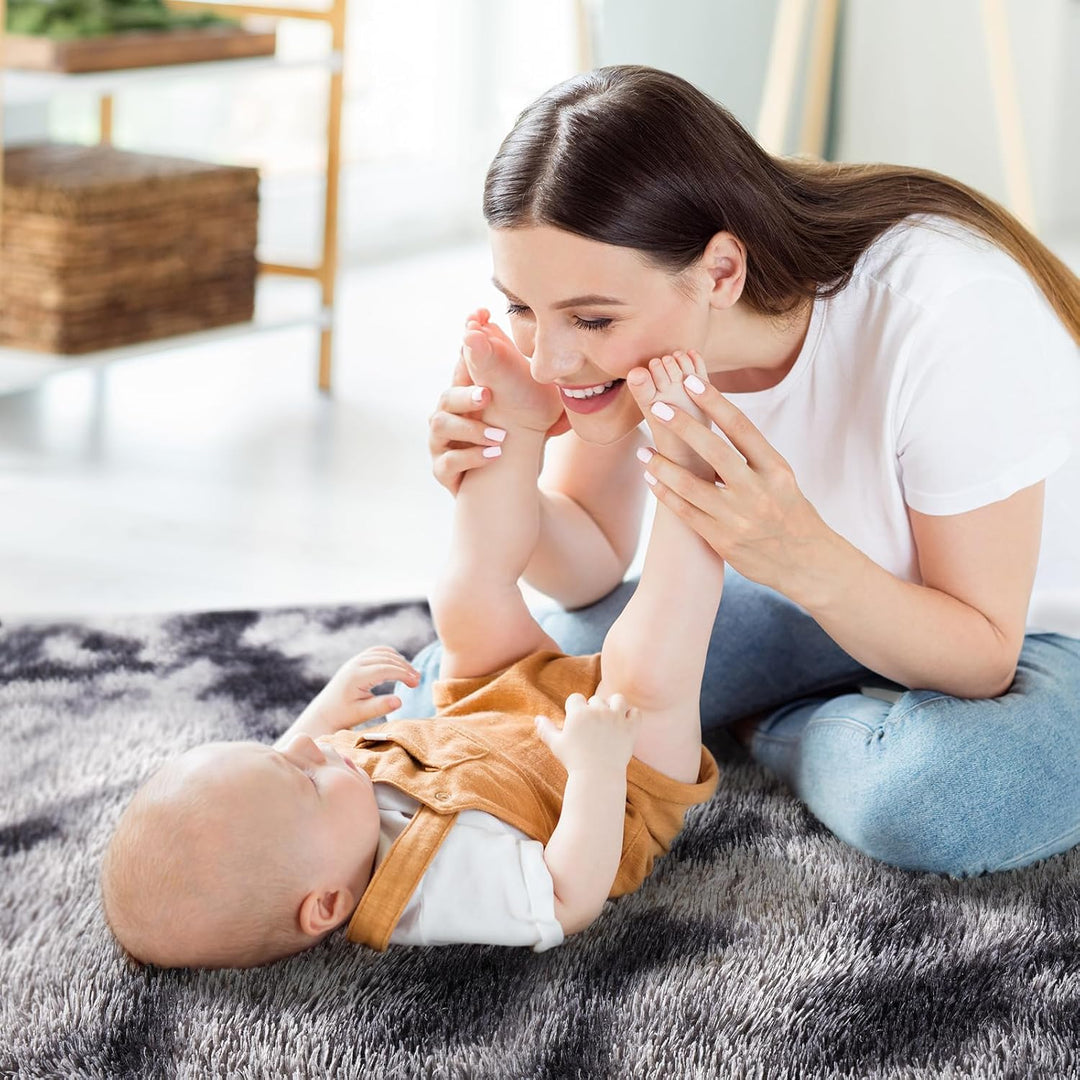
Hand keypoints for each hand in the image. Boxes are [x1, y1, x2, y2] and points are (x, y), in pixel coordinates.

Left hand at [296, 646, 420, 735]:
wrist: (324, 712)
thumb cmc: (343, 715)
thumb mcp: (362, 714)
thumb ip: (380, 707)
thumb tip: (400, 701)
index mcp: (356, 676)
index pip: (385, 669)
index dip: (403, 674)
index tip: (415, 683)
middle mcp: (355, 664)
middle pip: (386, 658)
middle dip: (405, 667)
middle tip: (418, 680)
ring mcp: (355, 661)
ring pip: (382, 653)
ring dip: (399, 661)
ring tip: (412, 674)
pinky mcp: (356, 661)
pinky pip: (376, 652)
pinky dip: (390, 655)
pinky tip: (399, 665)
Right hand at [428, 309, 570, 495]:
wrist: (508, 483)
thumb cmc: (516, 439)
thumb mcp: (531, 411)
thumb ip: (538, 388)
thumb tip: (563, 364)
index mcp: (467, 395)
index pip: (462, 367)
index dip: (467, 348)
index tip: (476, 329)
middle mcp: (449, 414)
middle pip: (446, 396)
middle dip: (466, 394)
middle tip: (488, 394)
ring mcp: (441, 442)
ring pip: (441, 426)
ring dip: (471, 430)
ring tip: (500, 438)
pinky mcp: (443, 470)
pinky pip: (447, 462)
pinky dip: (470, 458)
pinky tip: (493, 456)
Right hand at [535, 691, 640, 774]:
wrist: (597, 777)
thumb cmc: (574, 761)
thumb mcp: (556, 745)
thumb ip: (546, 729)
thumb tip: (537, 718)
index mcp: (578, 713)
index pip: (576, 698)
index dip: (575, 709)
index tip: (576, 723)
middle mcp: (598, 711)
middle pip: (596, 699)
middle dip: (593, 710)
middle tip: (593, 728)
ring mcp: (616, 718)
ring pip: (618, 699)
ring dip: (614, 706)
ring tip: (610, 719)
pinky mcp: (630, 728)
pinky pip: (635, 712)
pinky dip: (631, 717)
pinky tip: (624, 725)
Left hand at [630, 349, 836, 601]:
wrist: (807, 564)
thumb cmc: (790, 513)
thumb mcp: (781, 479)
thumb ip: (753, 456)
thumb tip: (718, 421)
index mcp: (776, 468)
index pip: (742, 427)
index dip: (715, 402)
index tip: (691, 381)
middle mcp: (758, 490)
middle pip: (714, 450)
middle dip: (682, 426)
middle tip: (657, 407)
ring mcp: (739, 517)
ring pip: (691, 485)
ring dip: (662, 466)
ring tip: (643, 451)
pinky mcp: (722, 540)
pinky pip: (686, 512)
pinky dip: (665, 494)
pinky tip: (652, 479)